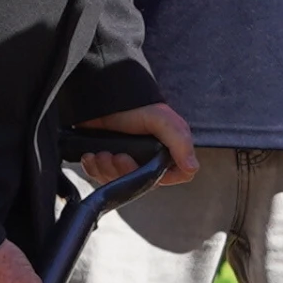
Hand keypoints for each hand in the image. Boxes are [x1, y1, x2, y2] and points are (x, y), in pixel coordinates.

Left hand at [79, 101, 198, 183]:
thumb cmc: (134, 107)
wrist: (100, 98)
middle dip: (123, 172)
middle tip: (116, 156)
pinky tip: (91, 155)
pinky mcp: (106, 163)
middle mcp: (148, 160)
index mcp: (167, 152)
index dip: (155, 177)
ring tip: (101, 153)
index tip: (140, 166)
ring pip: (118, 183)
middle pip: (140, 183)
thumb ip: (180, 141)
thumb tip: (192, 167)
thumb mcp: (162, 120)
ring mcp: (126, 163)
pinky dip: (93, 168)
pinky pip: (99, 177)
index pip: (173, 176)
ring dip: (106, 170)